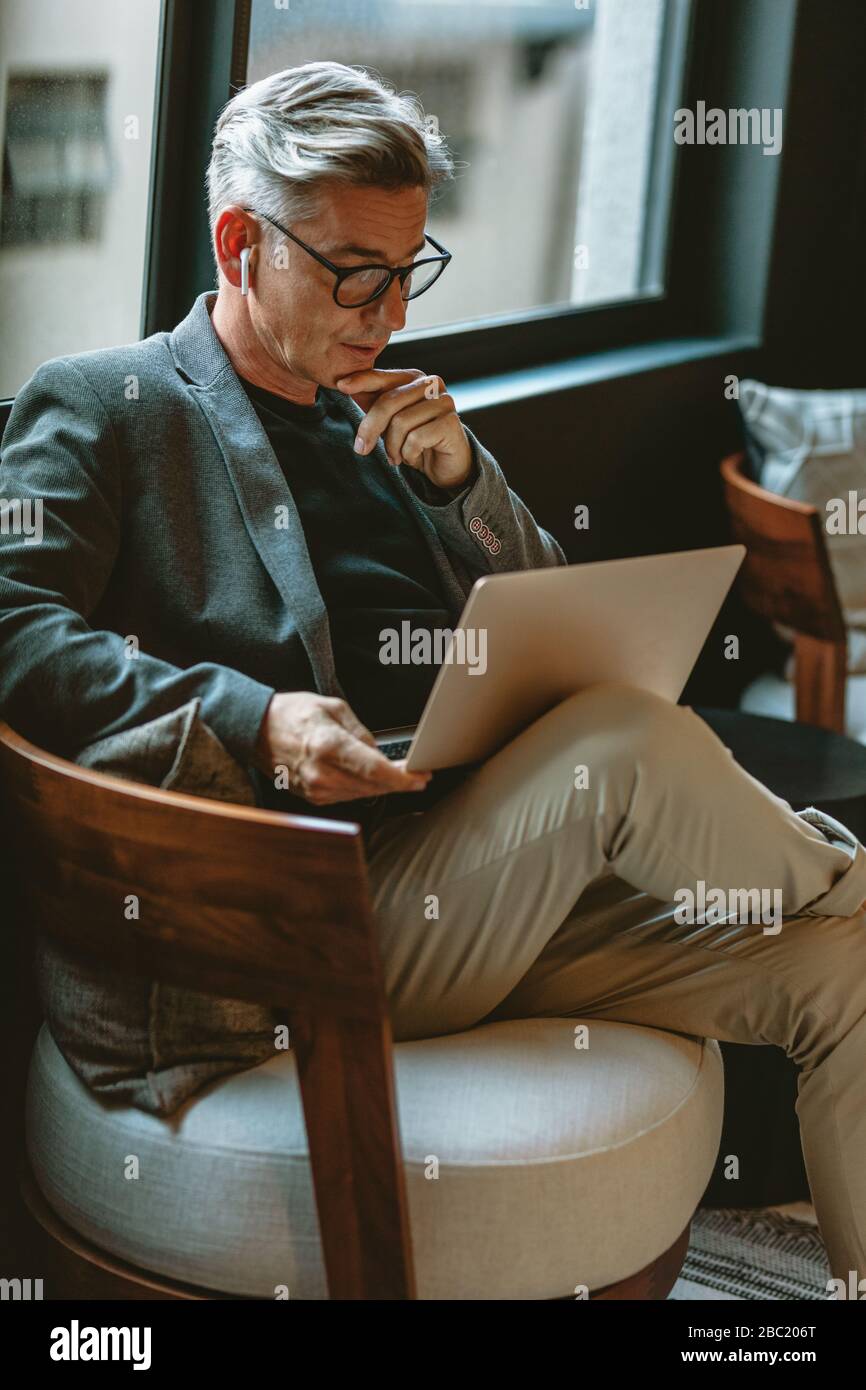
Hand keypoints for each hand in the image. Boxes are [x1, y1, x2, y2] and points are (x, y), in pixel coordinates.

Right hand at [254, 691, 430, 805]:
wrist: (256, 731)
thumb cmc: (291, 714)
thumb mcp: (332, 708)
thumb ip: (361, 733)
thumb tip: (381, 754)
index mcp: (329, 746)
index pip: (376, 770)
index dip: (403, 777)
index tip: (421, 777)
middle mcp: (322, 773)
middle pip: (374, 786)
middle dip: (399, 782)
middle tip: (418, 776)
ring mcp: (316, 789)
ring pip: (363, 795)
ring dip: (383, 787)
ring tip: (399, 776)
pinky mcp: (312, 797)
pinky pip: (347, 797)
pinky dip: (363, 789)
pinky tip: (371, 779)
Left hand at [334, 368, 472, 490]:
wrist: (446, 465)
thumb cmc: (416, 439)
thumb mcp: (389, 420)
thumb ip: (372, 401)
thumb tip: (343, 385)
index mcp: (414, 378)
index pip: (382, 377)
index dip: (361, 381)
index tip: (341, 386)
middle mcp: (431, 384)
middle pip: (389, 402)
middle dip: (370, 429)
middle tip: (362, 449)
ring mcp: (444, 402)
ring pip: (401, 423)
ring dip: (393, 447)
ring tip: (397, 456)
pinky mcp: (450, 423)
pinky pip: (416, 438)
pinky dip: (409, 454)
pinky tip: (414, 457)